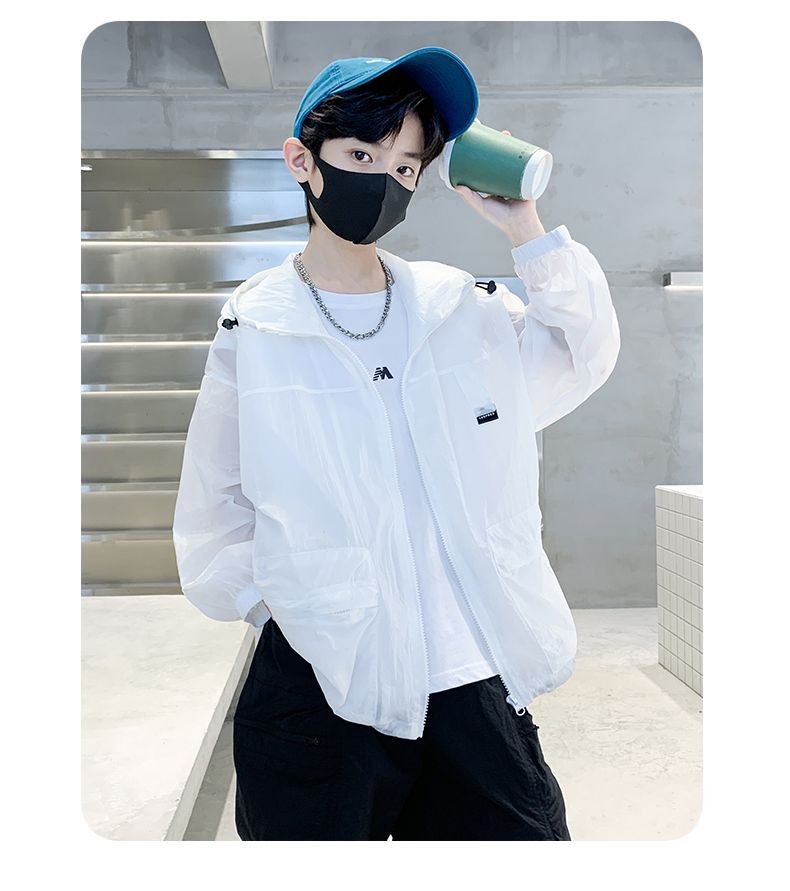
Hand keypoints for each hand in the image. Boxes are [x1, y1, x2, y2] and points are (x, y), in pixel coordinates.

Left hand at [453, 129, 546, 247]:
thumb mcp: (482, 206)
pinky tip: (522, 142)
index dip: (483, 153)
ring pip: (512, 156)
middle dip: (497, 143)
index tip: (477, 141)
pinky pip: (528, 162)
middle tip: (491, 132)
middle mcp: (504, 178)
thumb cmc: (500, 218)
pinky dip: (526, 152)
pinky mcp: (528, 177)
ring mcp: (516, 176)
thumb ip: (470, 197)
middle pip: (500, 156)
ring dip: (510, 143)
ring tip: (505, 133)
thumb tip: (456, 186)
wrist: (520, 225)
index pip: (487, 164)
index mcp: (493, 183)